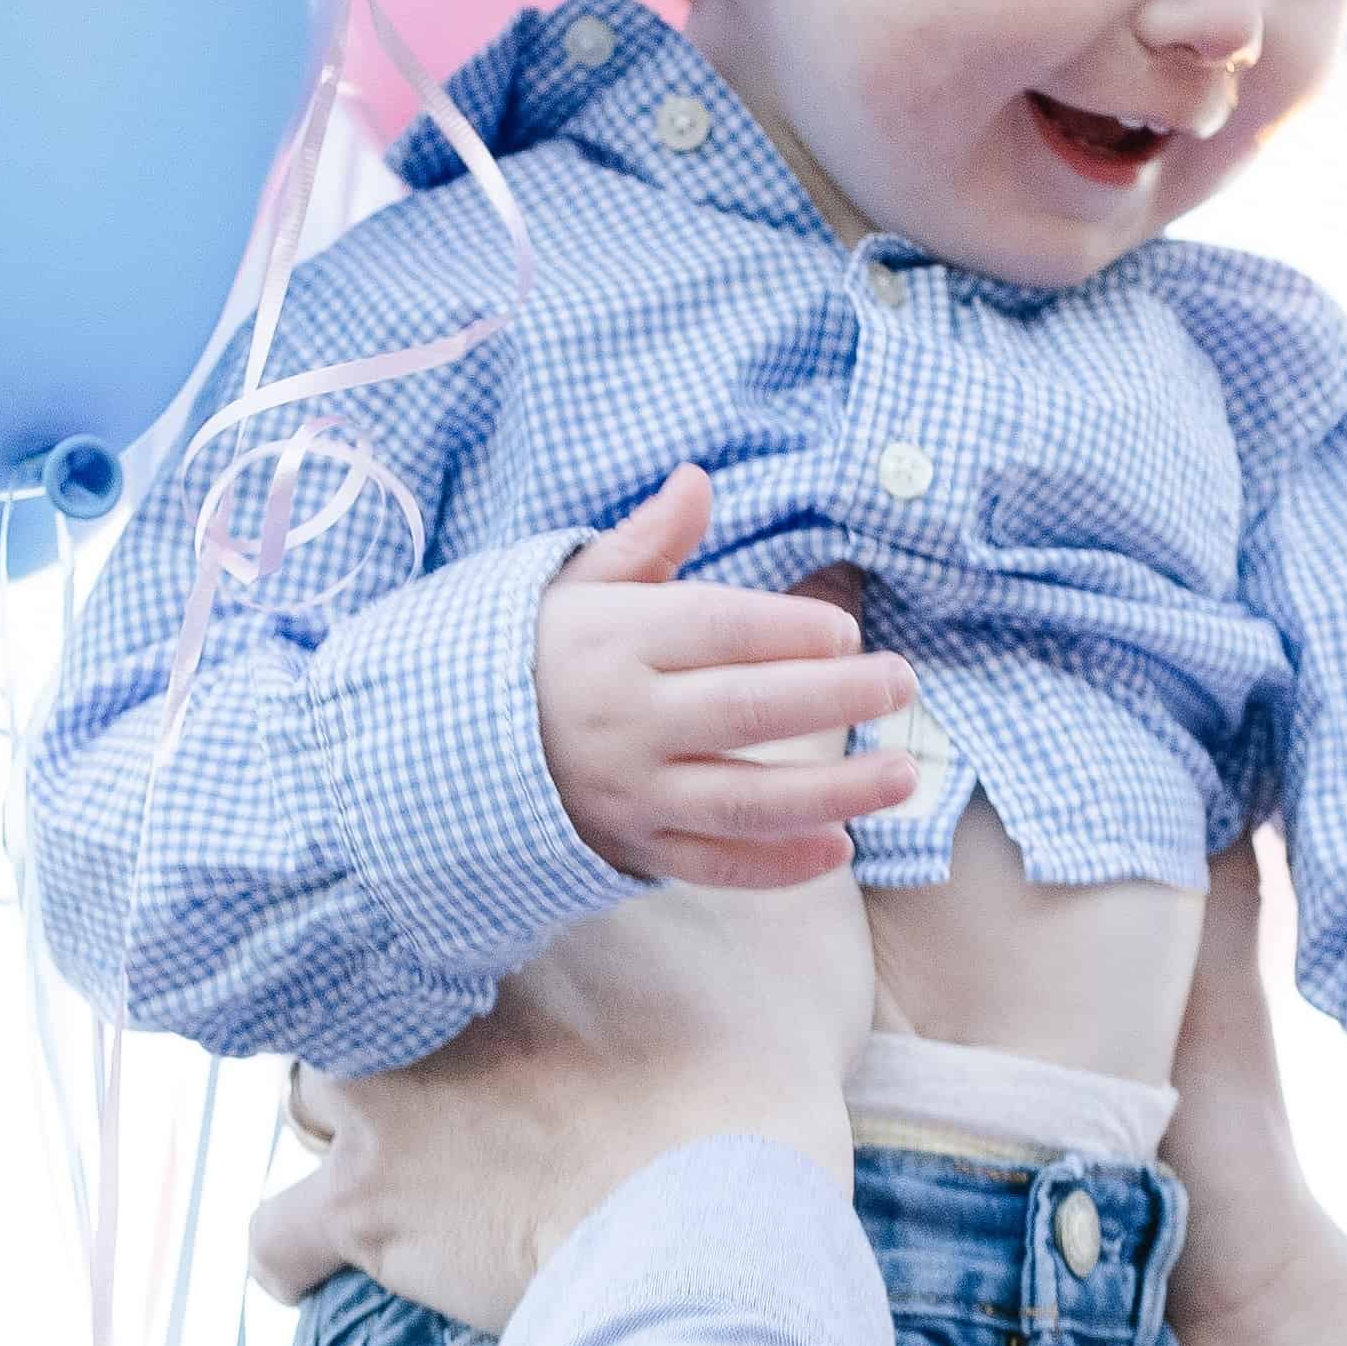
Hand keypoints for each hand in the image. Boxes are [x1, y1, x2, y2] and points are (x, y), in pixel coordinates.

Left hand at [252, 870, 873, 1329]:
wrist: (725, 1204)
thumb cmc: (768, 1078)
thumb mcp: (799, 936)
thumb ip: (785, 859)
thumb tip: (819, 765)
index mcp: (509, 928)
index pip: (434, 913)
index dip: (465, 963)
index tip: (501, 1000)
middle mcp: (420, 1001)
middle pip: (359, 1002)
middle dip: (394, 1039)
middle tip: (457, 1084)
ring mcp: (379, 1104)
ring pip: (308, 1100)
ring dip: (350, 1132)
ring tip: (403, 1169)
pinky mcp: (362, 1208)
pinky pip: (272, 1235)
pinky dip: (290, 1254)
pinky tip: (314, 1261)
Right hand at [537, 464, 925, 888]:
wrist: (443, 749)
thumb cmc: (537, 654)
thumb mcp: (576, 586)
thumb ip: (647, 541)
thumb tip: (698, 478)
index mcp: (613, 641)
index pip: (717, 629)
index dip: (789, 627)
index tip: (847, 629)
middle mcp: (624, 721)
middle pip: (746, 711)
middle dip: (835, 697)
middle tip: (903, 682)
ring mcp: (630, 793)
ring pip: (744, 800)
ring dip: (833, 791)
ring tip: (903, 774)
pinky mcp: (633, 849)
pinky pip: (713, 867)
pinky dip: (776, 865)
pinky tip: (838, 848)